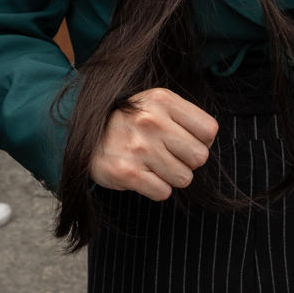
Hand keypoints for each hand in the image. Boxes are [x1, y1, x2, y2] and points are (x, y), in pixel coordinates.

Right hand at [90, 88, 219, 200]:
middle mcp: (151, 121)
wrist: (84, 136)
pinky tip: (142, 175)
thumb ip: (183, 116)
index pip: (209, 130)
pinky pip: (163, 192)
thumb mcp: (154, 104)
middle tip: (167, 155)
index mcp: (162, 100)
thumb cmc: (129, 122)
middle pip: (200, 157)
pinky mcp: (126, 172)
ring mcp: (139, 147)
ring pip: (184, 178)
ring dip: (171, 177)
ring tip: (152, 164)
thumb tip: (208, 141)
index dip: (200, 141)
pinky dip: (156, 189)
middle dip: (187, 161)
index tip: (183, 140)